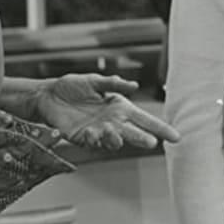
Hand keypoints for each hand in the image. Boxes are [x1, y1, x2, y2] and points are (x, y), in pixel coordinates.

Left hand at [35, 73, 179, 149]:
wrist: (47, 96)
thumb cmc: (71, 86)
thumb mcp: (93, 81)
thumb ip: (113, 84)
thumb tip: (135, 86)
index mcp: (119, 107)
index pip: (145, 120)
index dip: (161, 128)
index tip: (176, 137)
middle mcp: (112, 121)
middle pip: (134, 133)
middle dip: (143, 138)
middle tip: (151, 142)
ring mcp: (98, 131)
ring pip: (115, 141)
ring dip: (117, 139)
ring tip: (114, 132)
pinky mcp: (82, 138)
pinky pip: (93, 142)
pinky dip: (96, 139)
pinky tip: (94, 133)